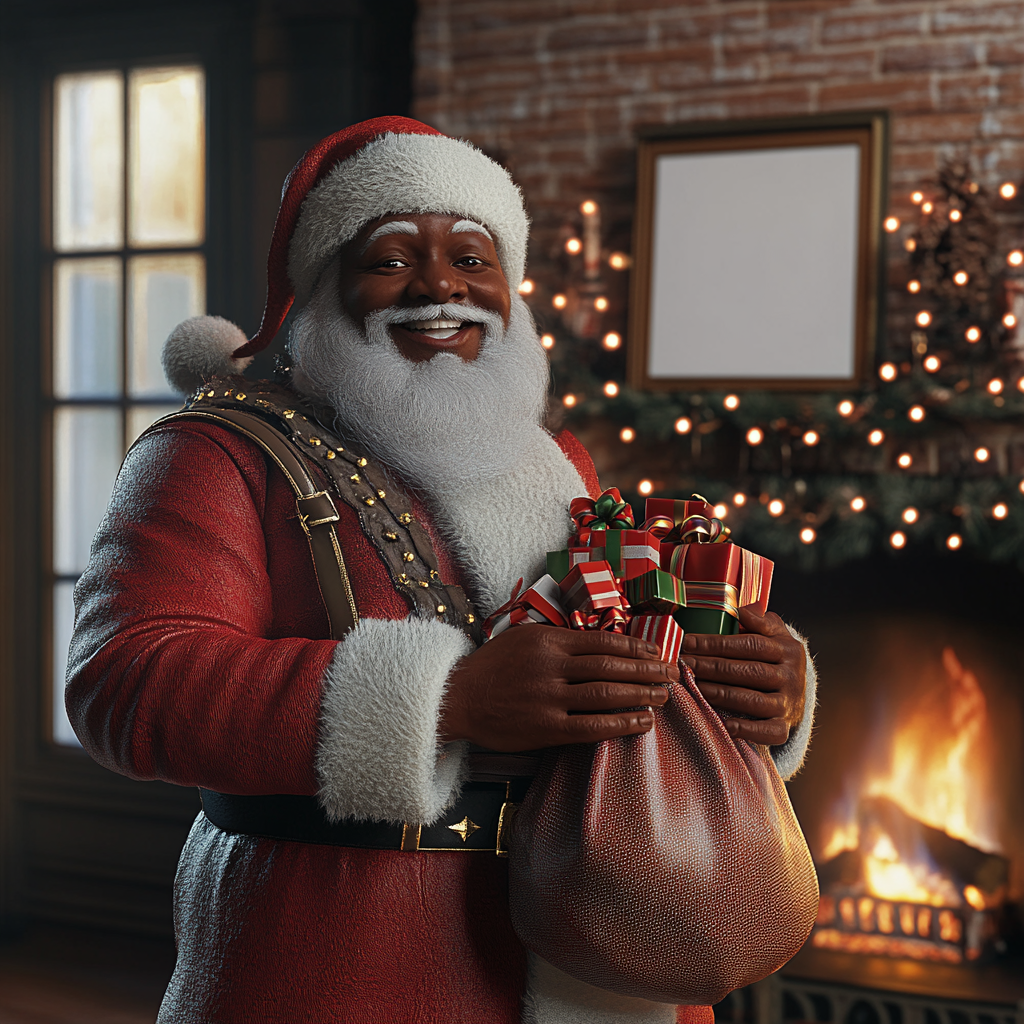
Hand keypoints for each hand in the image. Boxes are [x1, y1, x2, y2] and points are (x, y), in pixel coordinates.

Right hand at [440, 626, 677, 751]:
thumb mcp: (524, 637)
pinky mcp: (546, 728)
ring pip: (606, 694)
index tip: (657, 653)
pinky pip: (592, 726)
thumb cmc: (492, 666)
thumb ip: (560, 639)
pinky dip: (621, 724)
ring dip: (641, 695)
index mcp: (548, 641)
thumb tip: (601, 644)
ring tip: (664, 697)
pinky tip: (643, 723)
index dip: (635, 648)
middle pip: (611, 667)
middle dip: (647, 671)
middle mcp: (551, 667)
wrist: (458, 698)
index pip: (602, 641)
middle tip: (673, 674)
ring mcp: (549, 698)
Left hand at [680, 605, 805, 745]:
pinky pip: (768, 731)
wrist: (798, 693)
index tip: (689, 641)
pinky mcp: (784, 726)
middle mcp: (792, 677)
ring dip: (721, 693)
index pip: (750, 644)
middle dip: (712, 666)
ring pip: (753, 700)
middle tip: (685, 663)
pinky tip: (726, 724)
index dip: (717, 643)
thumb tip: (742, 611)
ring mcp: (789, 703)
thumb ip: (759, 620)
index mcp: (788, 649)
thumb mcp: (774, 634)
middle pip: (748, 671)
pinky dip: (748, 729)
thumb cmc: (775, 659)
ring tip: (696, 685)